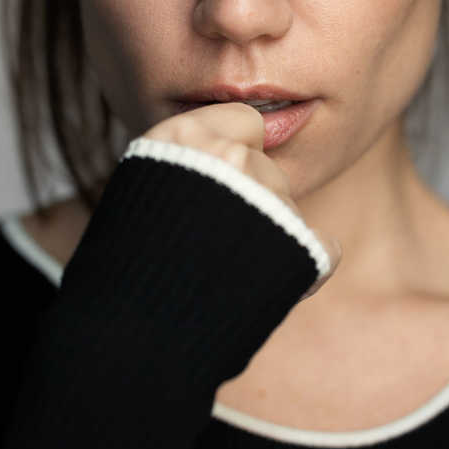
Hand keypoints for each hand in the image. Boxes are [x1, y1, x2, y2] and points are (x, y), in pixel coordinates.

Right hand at [142, 103, 341, 300]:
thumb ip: (192, 159)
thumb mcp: (143, 185)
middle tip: (212, 238)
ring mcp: (267, 202)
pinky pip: (322, 249)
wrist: (126, 327)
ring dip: (270, 235)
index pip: (247, 121)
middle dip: (253, 199)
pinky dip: (306, 268)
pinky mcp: (298, 248)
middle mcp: (231, 159)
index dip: (236, 151)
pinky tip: (268, 283)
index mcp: (189, 135)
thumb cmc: (126, 261)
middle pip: (269, 168)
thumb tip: (233, 146)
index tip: (218, 181)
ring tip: (221, 268)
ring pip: (289, 209)